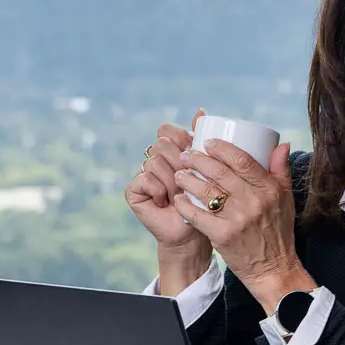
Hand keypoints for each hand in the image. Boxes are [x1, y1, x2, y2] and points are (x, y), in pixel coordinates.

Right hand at [126, 112, 211, 281]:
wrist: (196, 233)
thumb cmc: (207, 203)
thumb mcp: (211, 170)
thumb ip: (205, 141)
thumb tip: (201, 110)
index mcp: (172, 151)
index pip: (167, 130)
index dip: (180, 137)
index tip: (194, 152)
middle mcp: (154, 159)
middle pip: (161, 144)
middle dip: (179, 162)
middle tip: (190, 181)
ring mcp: (142, 174)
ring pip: (154, 161)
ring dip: (172, 181)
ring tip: (180, 196)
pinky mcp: (133, 190)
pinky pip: (146, 178)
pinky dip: (160, 191)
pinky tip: (166, 203)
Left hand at [175, 140, 314, 313]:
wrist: (273, 268)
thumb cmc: (278, 231)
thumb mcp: (285, 199)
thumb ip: (281, 170)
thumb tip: (280, 143)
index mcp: (269, 189)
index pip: (242, 160)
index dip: (222, 148)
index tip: (208, 142)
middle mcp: (254, 202)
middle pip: (220, 172)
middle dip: (198, 159)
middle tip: (186, 155)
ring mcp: (237, 219)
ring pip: (205, 190)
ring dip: (187, 179)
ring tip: (179, 174)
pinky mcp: (222, 235)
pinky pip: (197, 214)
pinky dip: (184, 205)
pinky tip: (178, 198)